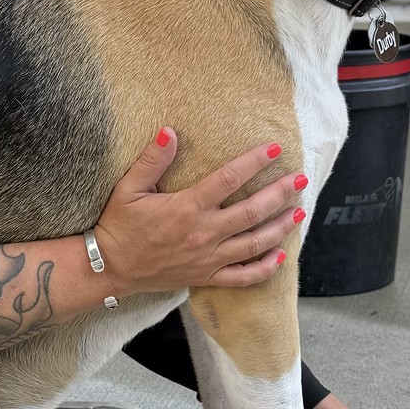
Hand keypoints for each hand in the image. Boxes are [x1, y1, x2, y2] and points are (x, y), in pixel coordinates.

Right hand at [93, 130, 303, 292]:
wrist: (110, 267)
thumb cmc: (119, 226)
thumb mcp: (128, 188)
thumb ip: (152, 160)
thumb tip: (170, 131)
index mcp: (187, 207)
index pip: (229, 179)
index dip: (255, 161)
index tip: (275, 148)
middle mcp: (203, 233)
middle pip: (252, 212)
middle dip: (280, 194)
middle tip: (300, 180)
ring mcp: (207, 258)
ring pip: (254, 244)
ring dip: (280, 228)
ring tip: (299, 213)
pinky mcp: (205, 276)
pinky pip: (242, 276)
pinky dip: (264, 269)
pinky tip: (280, 257)